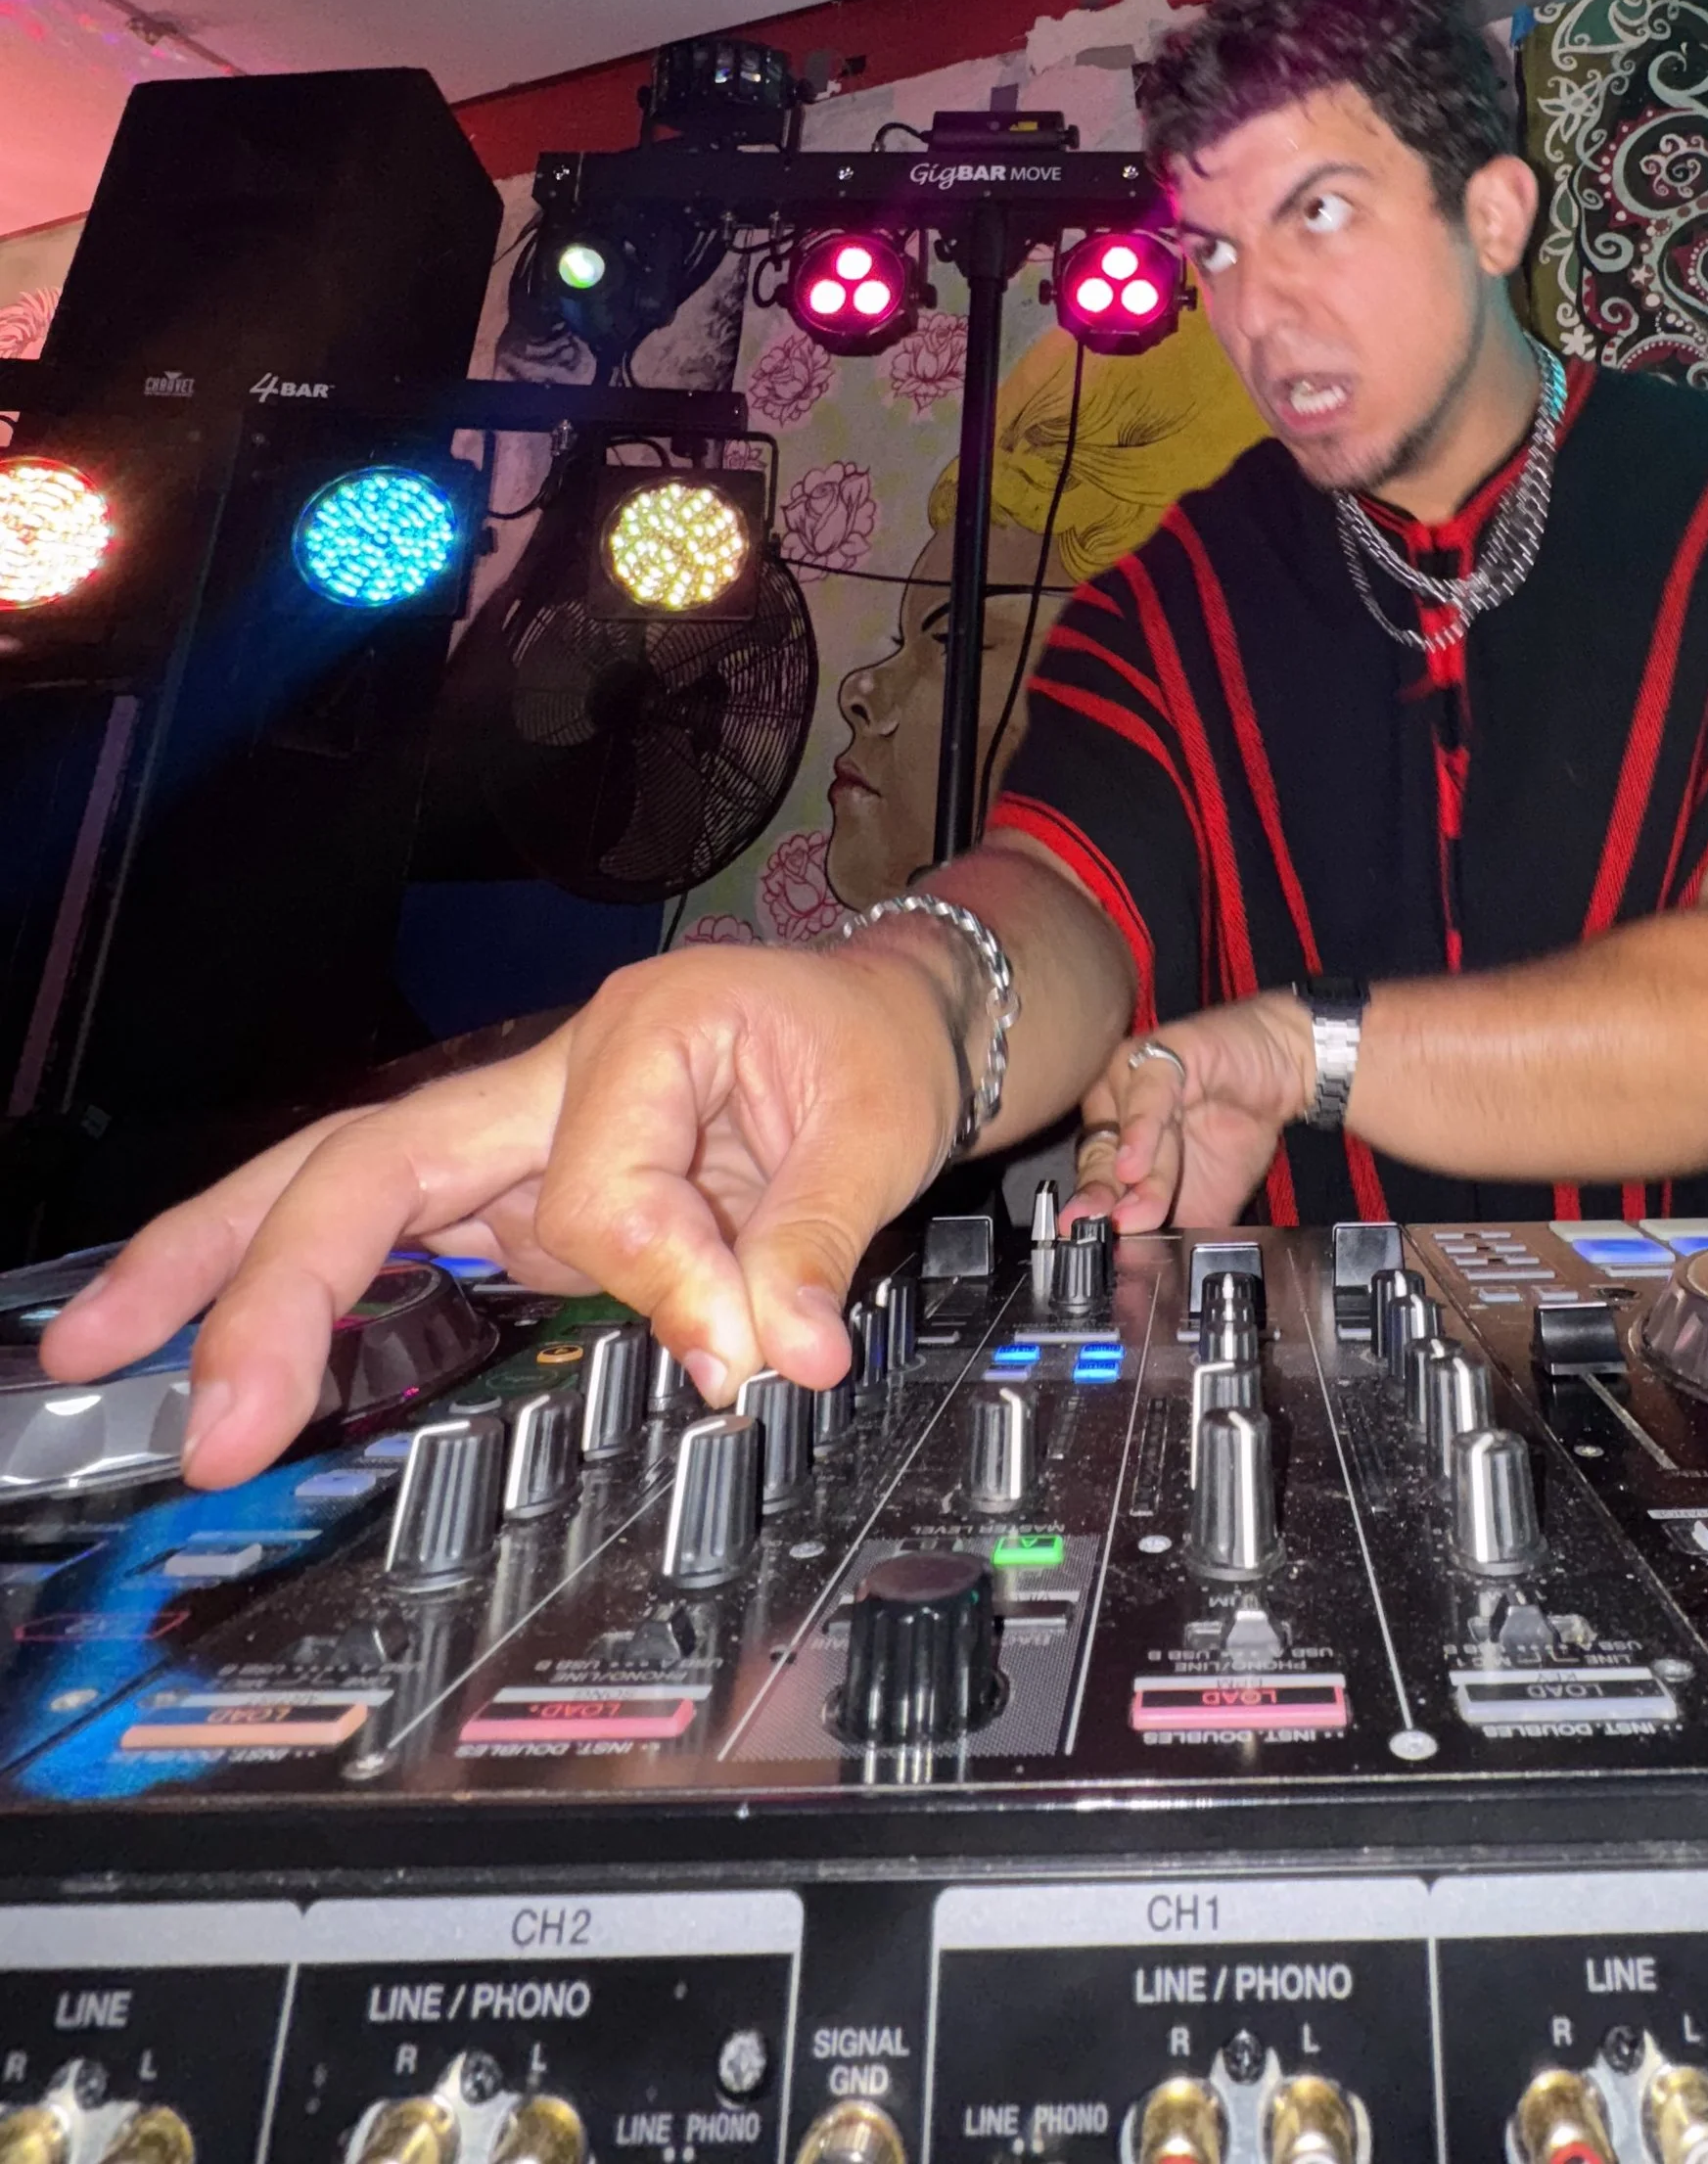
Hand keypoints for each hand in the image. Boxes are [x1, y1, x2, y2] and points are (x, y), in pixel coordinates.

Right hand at [37, 941, 964, 1489]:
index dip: (661, 1280)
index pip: (596, 1190)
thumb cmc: (872, 1053)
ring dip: (215, 1269)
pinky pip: (381, 1232)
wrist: (884, 1016)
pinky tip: (204, 1345)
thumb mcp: (877, 1136)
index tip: (749, 1347)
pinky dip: (283, 1284)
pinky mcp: (509, 1190)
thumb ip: (814, 1250)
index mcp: (638, 1036)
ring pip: (337, 1186)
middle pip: (368, 1160)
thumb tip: (765, 1364)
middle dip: (273, 1283)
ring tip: (93, 1349)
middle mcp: (548, 1075)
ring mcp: (513, 1134)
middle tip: (211, 1422)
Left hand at [1065, 992, 1309, 1232]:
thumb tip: (1144, 1267)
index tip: (1089, 1247)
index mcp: (1115, 1138)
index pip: (1092, 1180)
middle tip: (1103, 1233)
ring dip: (1134, 1178)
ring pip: (1125, 1129)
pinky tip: (1135, 1161)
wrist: (1289, 1077)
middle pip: (1099, 1156)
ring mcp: (1135, 1072)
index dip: (1092, 1215)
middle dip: (1103, 1201)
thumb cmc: (1239, 1132)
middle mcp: (1115, 1101)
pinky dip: (1141, 1128)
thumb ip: (1171, 1228)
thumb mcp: (1202, 1200)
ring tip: (1131, 1213)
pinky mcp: (1166, 1049)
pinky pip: (1149, 1091)